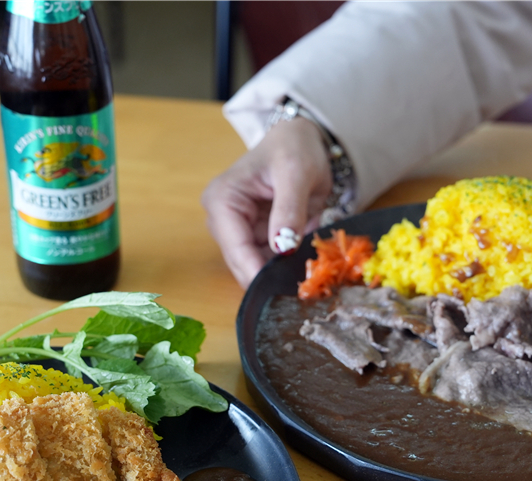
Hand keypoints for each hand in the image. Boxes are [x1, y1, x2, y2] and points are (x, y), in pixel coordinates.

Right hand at [202, 116, 331, 287]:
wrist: (299, 140)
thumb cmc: (293, 147)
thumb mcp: (296, 172)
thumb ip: (289, 210)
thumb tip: (283, 248)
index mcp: (222, 201)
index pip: (237, 250)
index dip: (259, 273)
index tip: (286, 288)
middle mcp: (222, 221)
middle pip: (243, 264)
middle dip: (271, 276)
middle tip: (305, 285)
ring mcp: (237, 232)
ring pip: (256, 268)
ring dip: (281, 272)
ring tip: (309, 272)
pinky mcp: (253, 238)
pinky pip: (268, 262)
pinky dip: (287, 265)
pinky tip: (305, 263)